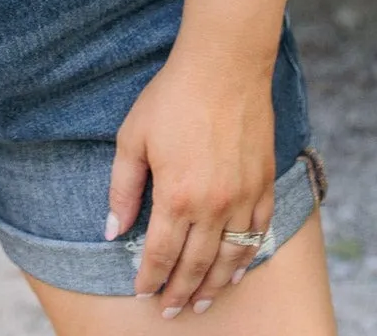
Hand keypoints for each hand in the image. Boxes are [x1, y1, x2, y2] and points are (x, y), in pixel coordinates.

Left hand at [106, 45, 275, 316]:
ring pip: (230, 258)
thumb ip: (122, 188)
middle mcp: (213, 205)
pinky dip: (247, 257)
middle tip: (171, 311)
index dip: (149, 278)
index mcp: (176, 196)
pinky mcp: (264, 183)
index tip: (142, 293)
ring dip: (214, 285)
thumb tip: (113, 231)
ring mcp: (243, 197)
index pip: (160, 254)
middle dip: (179, 292)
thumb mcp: (133, 138)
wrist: (224, 64)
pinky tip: (237, 269)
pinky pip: (259, 233)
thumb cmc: (173, 96)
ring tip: (201, 302)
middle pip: (195, 265)